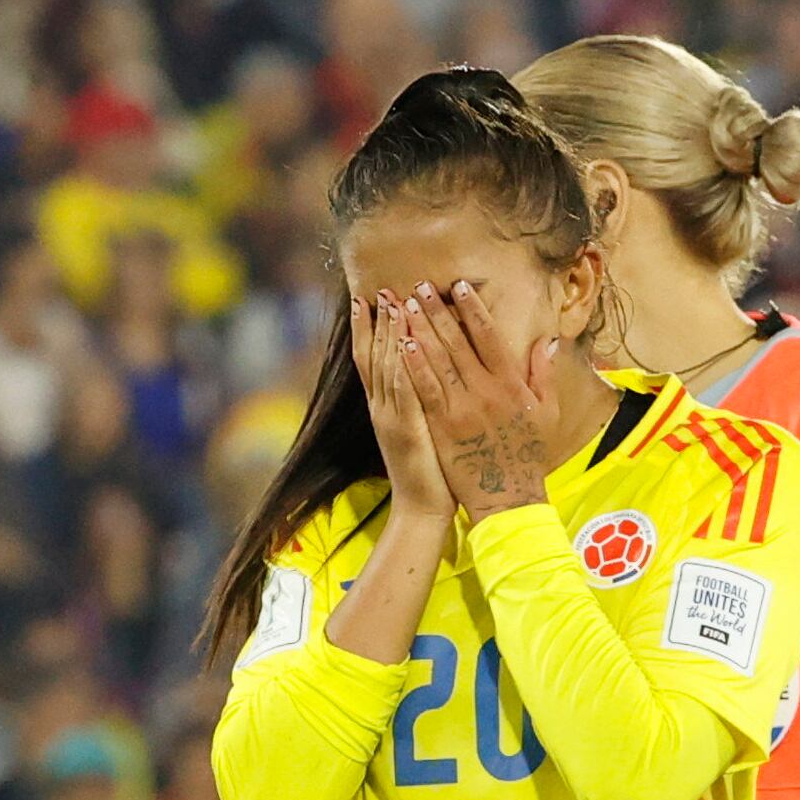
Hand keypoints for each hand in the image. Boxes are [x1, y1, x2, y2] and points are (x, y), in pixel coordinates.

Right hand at [353, 291, 454, 520]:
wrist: (422, 511)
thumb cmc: (430, 473)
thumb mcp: (420, 430)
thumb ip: (418, 400)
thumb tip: (424, 374)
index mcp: (385, 407)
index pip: (372, 359)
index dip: (369, 328)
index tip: (368, 297)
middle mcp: (382, 408)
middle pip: (375, 356)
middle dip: (378, 321)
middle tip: (379, 288)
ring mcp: (392, 418)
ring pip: (388, 367)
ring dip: (389, 333)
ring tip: (392, 302)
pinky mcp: (408, 430)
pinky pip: (404, 391)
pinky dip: (402, 366)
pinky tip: (404, 343)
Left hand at [398, 279, 559, 520]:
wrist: (508, 497)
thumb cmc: (528, 456)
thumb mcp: (546, 413)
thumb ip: (543, 374)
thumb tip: (547, 340)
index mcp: (511, 384)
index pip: (489, 336)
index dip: (473, 308)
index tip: (458, 286)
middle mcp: (486, 391)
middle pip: (457, 342)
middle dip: (437, 311)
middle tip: (419, 287)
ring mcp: (461, 408)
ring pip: (437, 360)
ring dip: (420, 329)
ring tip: (405, 305)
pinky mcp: (442, 426)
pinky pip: (425, 389)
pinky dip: (414, 365)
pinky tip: (402, 344)